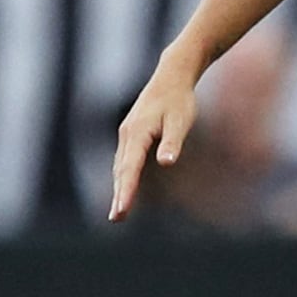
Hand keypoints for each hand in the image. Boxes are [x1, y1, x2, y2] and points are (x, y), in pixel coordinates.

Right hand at [110, 59, 201, 220]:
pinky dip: (123, 176)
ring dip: (118, 188)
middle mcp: (127, 135)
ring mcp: (127, 134)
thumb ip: (172, 142)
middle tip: (116, 219)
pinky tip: (124, 188)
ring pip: (120, 166)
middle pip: (120, 170)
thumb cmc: (179, 100)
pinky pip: (124, 160)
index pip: (130, 168)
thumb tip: (166, 162)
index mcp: (137, 133)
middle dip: (119, 195)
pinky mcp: (131, 134)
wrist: (171, 77)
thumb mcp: (181, 121)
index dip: (126, 190)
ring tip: (118, 212)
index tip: (122, 209)